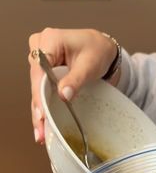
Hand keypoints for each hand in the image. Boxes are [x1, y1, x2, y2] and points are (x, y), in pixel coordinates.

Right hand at [28, 28, 118, 142]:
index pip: (39, 70)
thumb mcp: (90, 65)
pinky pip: (43, 91)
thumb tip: (63, 95)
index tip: (42, 113)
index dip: (40, 93)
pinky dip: (45, 107)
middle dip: (39, 106)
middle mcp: (40, 49)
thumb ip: (76, 79)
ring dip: (40, 111)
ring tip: (41, 132)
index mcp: (49, 40)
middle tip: (41, 128)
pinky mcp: (45, 73)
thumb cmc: (98, 51)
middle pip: (35, 82)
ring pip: (37, 89)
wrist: (104, 51)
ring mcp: (41, 61)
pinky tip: (43, 125)